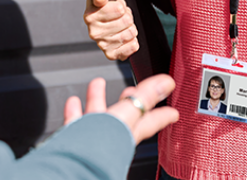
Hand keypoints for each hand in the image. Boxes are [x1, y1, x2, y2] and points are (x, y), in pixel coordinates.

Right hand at [63, 75, 178, 143]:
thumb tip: (166, 83)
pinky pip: (77, 124)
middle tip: (131, 89)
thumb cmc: (101, 146)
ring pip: (98, 116)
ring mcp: (94, 140)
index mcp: (128, 132)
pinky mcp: (75, 141)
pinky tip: (73, 103)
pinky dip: (75, 111)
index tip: (173, 113)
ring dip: (98, 98)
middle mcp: (113, 137)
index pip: (150, 122)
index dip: (162, 115)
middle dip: (126, 101)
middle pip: (123, 116)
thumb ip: (144, 98)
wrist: (73, 164)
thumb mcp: (126, 114)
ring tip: (98, 83)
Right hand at [83, 0, 138, 60]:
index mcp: (90, 17)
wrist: (101, 26)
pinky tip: (126, 37)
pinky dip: (133, 41)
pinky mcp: (111, 55)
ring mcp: (103, 45)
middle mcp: (94, 33)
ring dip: (131, 27)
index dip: (122, 6)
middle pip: (126, 21)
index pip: (119, 9)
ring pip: (131, 33)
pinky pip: (132, 46)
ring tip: (124, 25)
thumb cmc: (102, 10)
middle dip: (128, 16)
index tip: (119, 6)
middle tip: (123, 16)